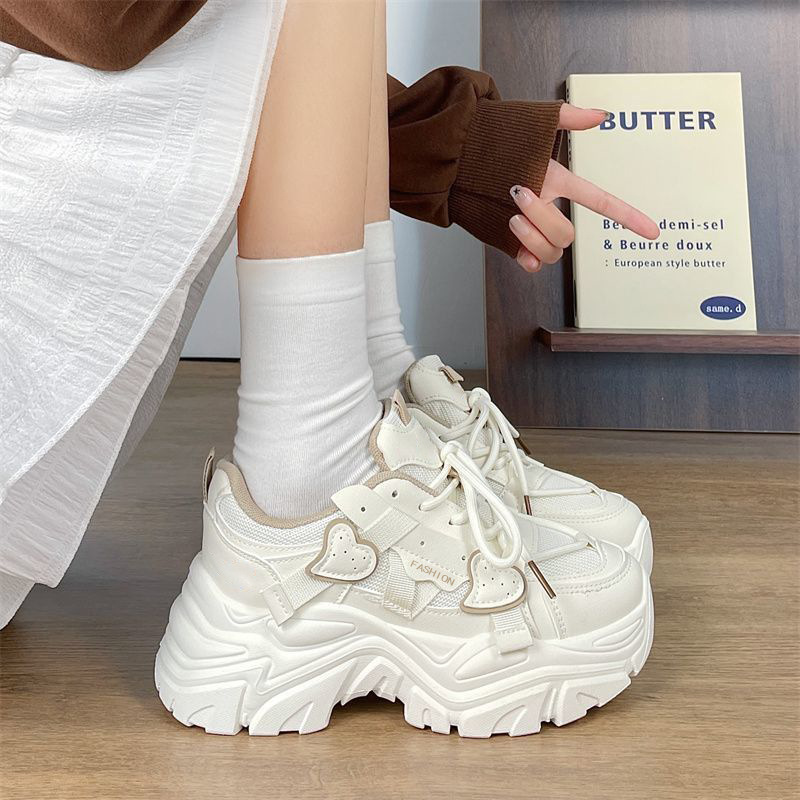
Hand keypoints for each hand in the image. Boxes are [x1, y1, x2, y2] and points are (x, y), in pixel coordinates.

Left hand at [509, 104, 659, 272]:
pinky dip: (527, 258)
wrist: (457, 160)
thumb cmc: (494, 141)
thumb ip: (568, 118)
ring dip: (533, 236)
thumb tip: (600, 115)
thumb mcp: (533, 123)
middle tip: (518, 195)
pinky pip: (531, 264)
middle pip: (567, 234)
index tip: (651, 231)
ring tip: (511, 216)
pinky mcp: (510, 242)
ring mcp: (530, 228)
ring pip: (550, 251)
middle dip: (544, 218)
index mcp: (558, 183)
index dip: (627, 216)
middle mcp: (548, 209)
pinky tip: (517, 244)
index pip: (601, 202)